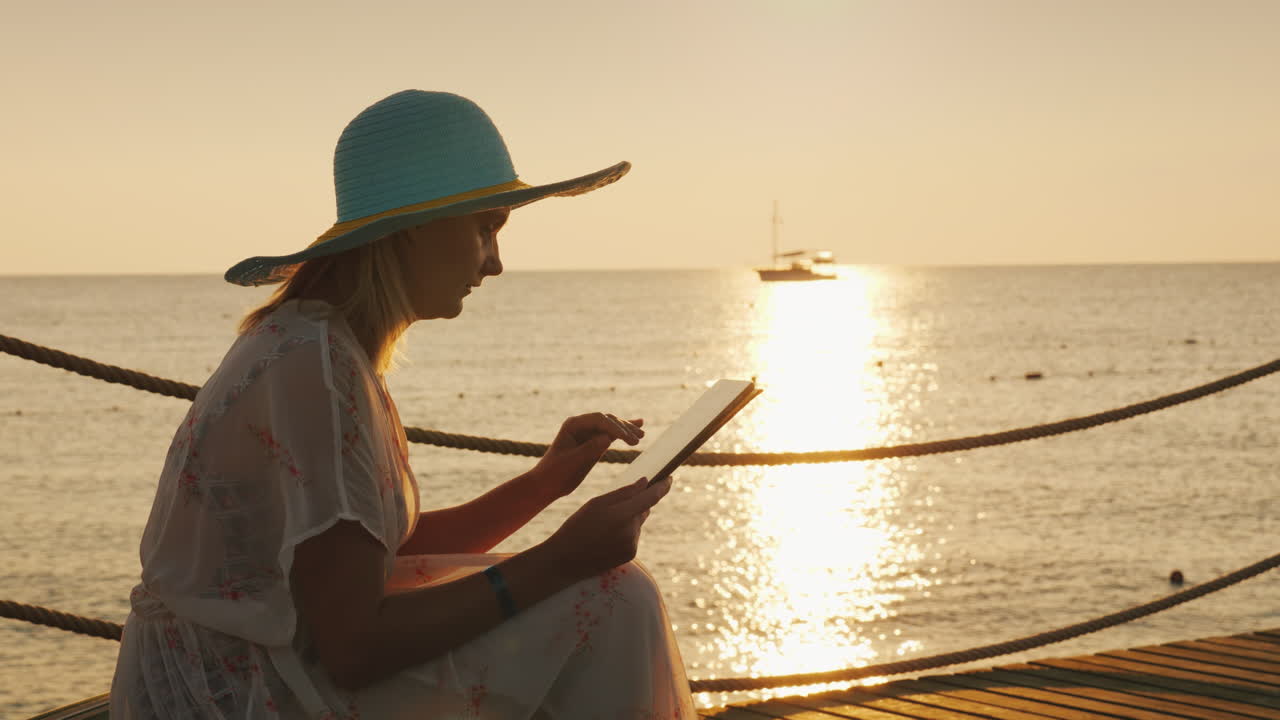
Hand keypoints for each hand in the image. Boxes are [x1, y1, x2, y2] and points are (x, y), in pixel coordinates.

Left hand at [533, 412, 643, 499]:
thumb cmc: (555, 473)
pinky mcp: (594, 443)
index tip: (629, 439)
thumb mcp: (572, 462)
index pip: (599, 420)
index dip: (615, 427)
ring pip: (612, 426)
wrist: (547, 485)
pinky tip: (639, 423)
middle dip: (624, 428)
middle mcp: (581, 425)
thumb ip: (589, 449)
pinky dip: (624, 433)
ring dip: (627, 429)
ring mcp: (589, 433)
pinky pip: (612, 434)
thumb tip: (608, 438)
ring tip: (641, 434)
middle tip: (638, 439)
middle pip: (608, 420)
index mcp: (573, 425)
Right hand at [541, 476, 673, 580]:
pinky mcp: (630, 554)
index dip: (662, 486)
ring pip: (637, 523)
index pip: (651, 497)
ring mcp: (632, 545)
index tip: (670, 478)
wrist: (565, 560)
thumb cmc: (577, 526)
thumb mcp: (596, 503)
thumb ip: (623, 493)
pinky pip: (633, 536)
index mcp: (622, 515)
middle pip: (643, 510)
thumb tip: (644, 482)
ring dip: (628, 519)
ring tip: (604, 526)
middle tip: (612, 508)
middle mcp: (631, 531)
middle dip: (635, 504)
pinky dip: (625, 532)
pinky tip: (606, 537)